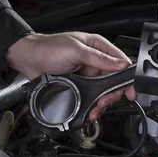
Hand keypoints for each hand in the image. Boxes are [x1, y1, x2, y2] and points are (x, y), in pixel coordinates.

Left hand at [7, 32, 135, 120]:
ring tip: (95, 109)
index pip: (121, 62)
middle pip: (113, 81)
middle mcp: (95, 60)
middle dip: (111, 95)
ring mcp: (88, 73)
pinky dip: (92, 104)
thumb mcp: (75, 50)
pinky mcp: (80, 84)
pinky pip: (91, 96)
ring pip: (103, 91)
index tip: (130, 91)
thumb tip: (120, 64)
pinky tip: (90, 109)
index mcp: (98, 47)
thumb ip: (99, 58)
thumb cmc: (48, 48)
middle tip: (104, 102)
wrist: (27, 59)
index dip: (127, 78)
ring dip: (101, 102)